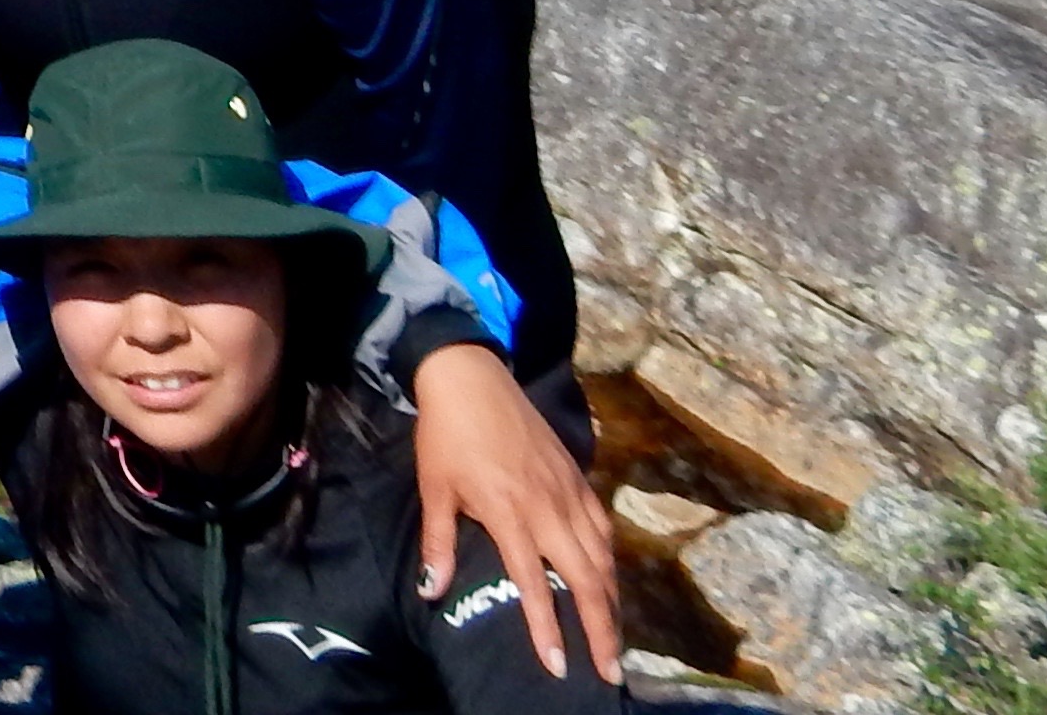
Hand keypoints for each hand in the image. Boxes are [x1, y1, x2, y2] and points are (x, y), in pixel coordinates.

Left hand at [408, 343, 621, 679]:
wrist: (470, 377)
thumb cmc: (446, 435)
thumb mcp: (435, 489)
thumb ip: (439, 542)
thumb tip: (432, 591)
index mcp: (509, 513)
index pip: (535, 584)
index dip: (547, 628)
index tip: (559, 665)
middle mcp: (548, 507)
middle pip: (585, 578)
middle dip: (601, 628)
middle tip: (610, 669)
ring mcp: (568, 491)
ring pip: (602, 556)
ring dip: (611, 599)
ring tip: (615, 637)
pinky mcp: (578, 476)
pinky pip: (603, 526)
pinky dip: (611, 558)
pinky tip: (611, 578)